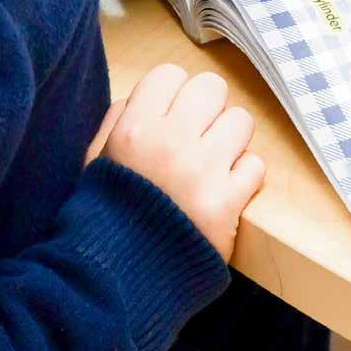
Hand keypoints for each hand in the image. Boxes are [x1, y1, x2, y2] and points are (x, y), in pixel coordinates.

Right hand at [96, 64, 264, 261]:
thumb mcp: (96, 160)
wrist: (121, 276)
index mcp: (134, 128)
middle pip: (212, 87)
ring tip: (215, 161)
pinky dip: (244, 177)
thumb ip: (116, 120)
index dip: (174, 92)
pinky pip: (255, 164)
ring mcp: (202, 170)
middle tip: (199, 134)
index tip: (173, 114)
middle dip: (208, 108)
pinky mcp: (227, 202)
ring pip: (241, 120)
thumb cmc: (108, 213)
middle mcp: (170, 141)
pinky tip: (224, 190)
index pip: (170, 73)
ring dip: (231, 139)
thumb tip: (147, 96)